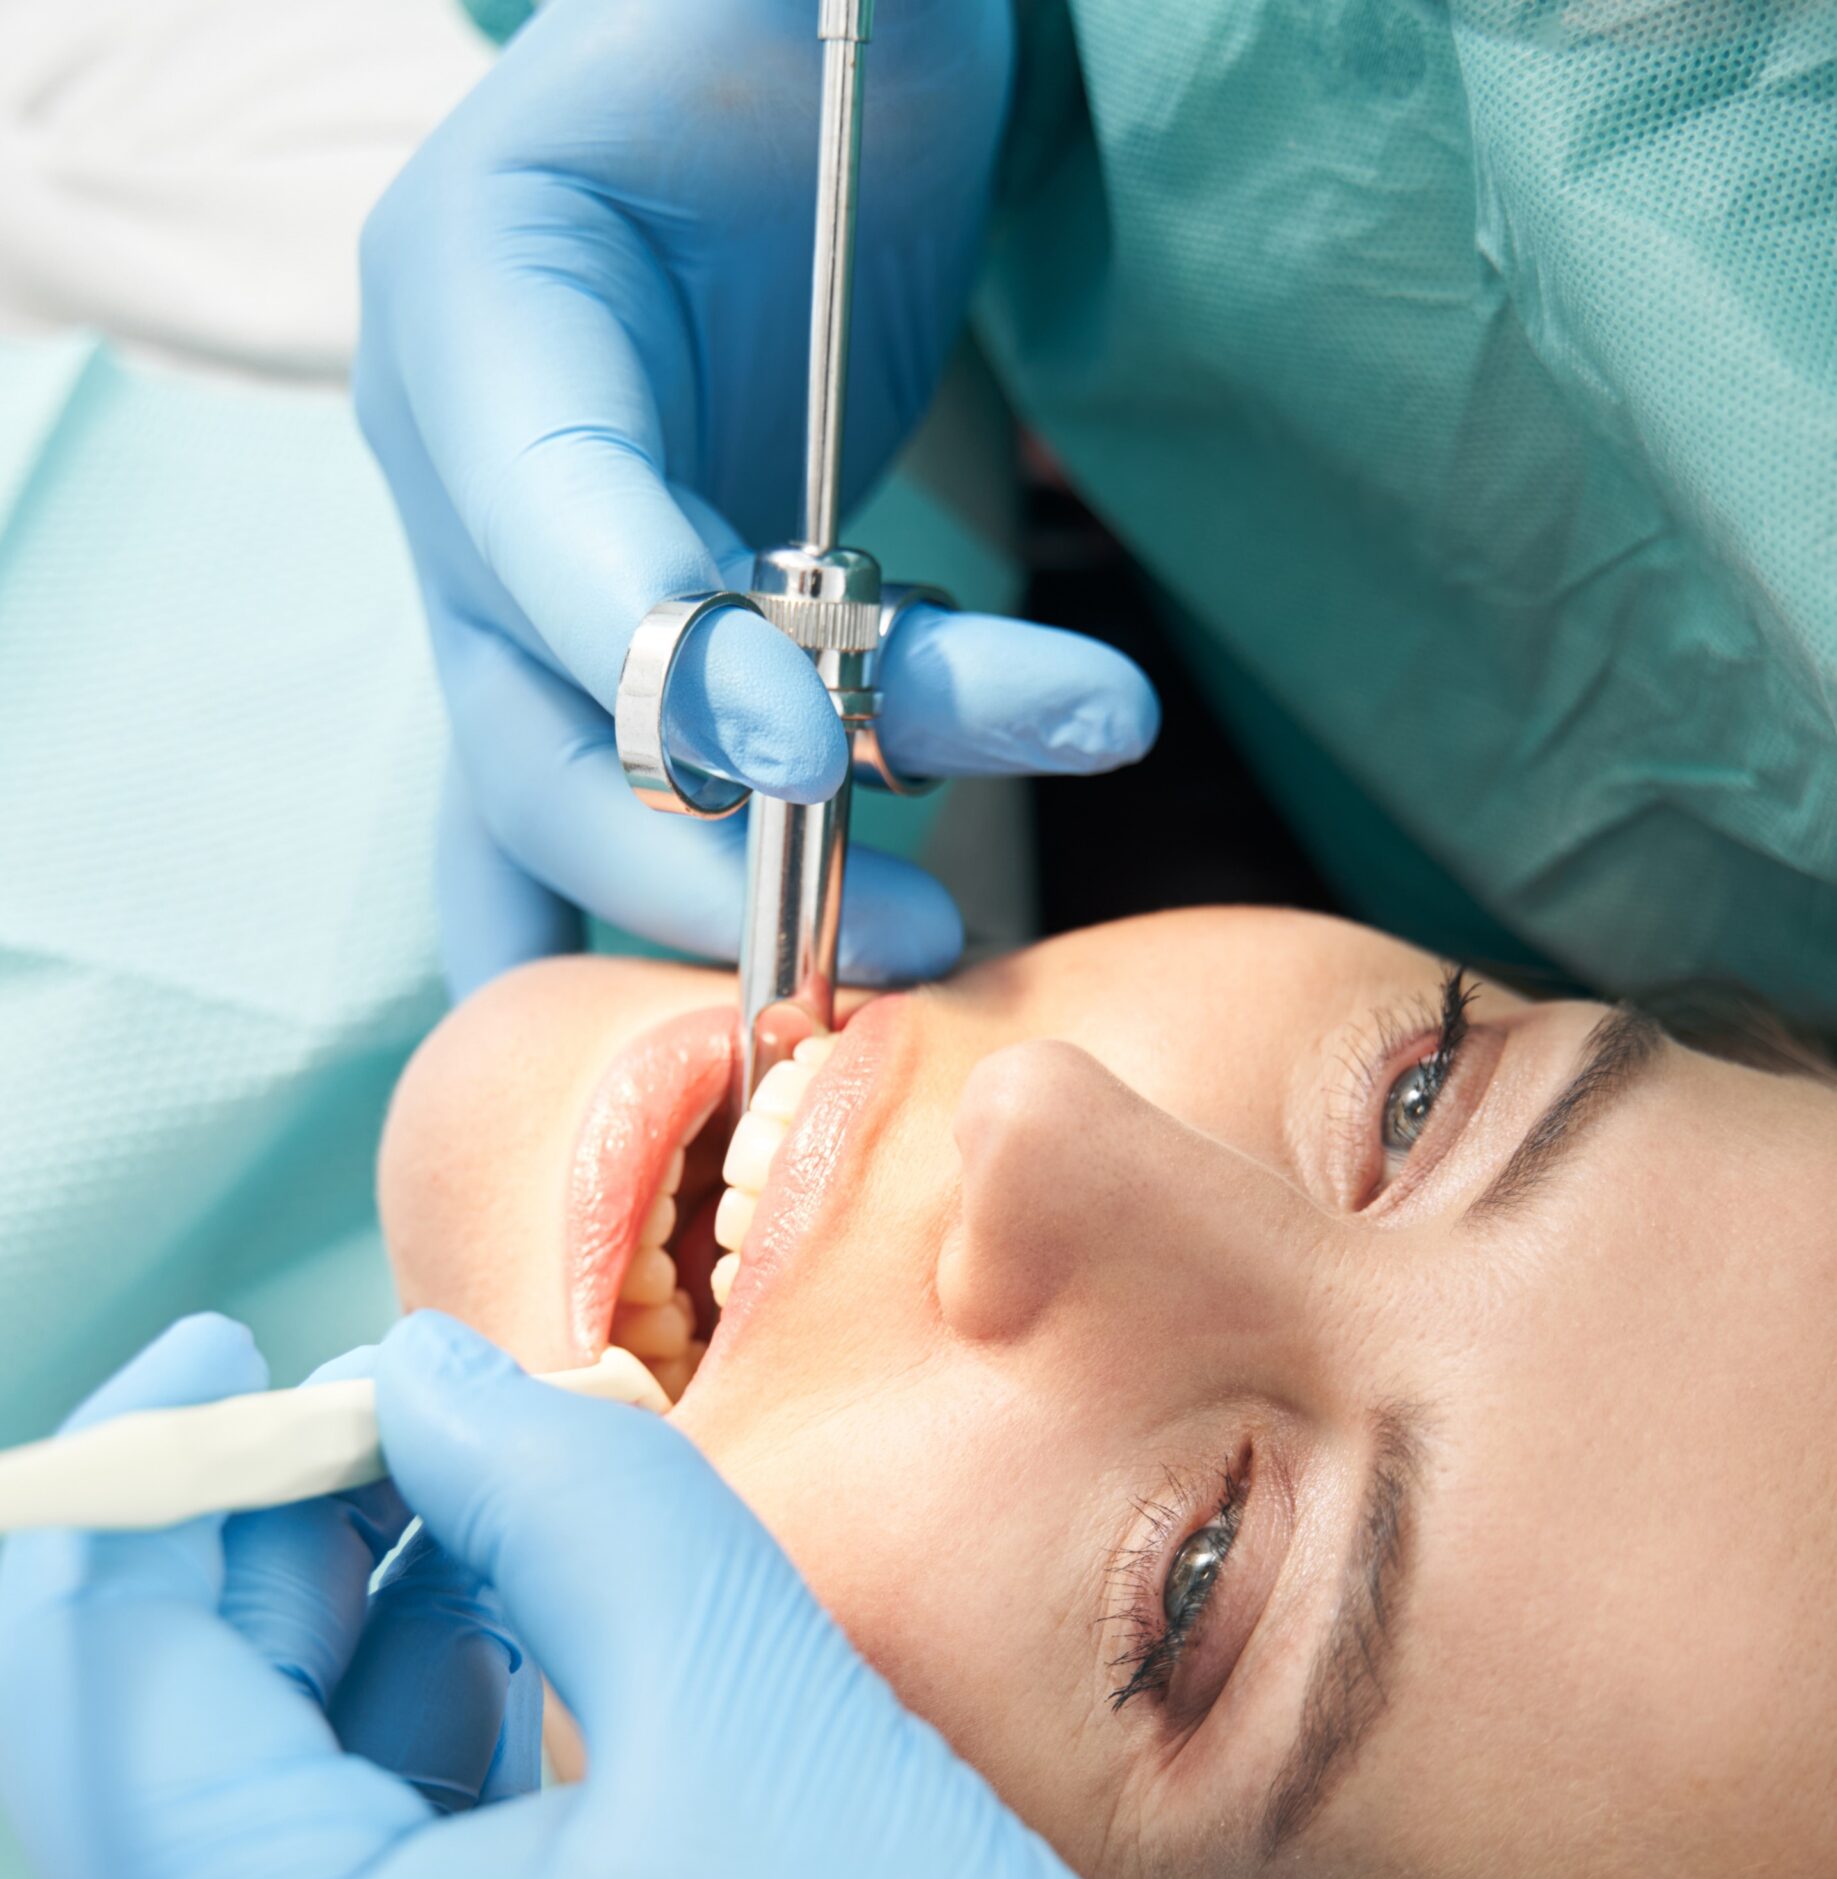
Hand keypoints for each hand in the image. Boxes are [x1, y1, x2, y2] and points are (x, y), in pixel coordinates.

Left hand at [0, 1314, 1334, 1878]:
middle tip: (405, 1418)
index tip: (238, 1344)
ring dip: (339, 1674)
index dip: (152, 1479)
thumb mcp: (760, 1718)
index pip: (101, 1691)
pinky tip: (521, 1680)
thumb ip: (571, 1494)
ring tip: (489, 1524)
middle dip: (256, 1567)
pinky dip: (401, 1802)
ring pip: (249, 1872)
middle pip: (156, 1779)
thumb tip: (439, 1375)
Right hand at [356, 0, 1158, 994]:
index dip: (663, 659)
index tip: (810, 758)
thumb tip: (859, 172)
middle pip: (538, 729)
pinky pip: (594, 813)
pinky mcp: (615, 637)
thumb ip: (800, 68)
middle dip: (709, 851)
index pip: (543, 526)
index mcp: (475, 298)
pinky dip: (651, 920)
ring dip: (785, 873)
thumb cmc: (818, 21)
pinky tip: (713, 1019)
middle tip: (903, 935)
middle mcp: (468, 465)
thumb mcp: (806, 10)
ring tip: (963, 908)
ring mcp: (527, 574)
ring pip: (610, 790)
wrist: (819, 63)